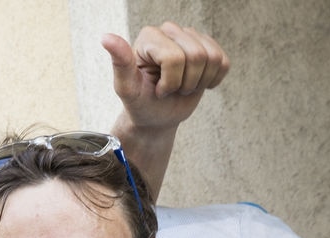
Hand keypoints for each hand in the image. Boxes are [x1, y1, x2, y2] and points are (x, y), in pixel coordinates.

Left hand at [103, 22, 229, 131]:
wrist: (156, 117)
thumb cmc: (140, 103)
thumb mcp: (127, 89)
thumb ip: (120, 63)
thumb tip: (106, 38)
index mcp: (149, 36)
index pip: (175, 58)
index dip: (170, 82)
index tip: (157, 90)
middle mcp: (169, 30)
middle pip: (196, 56)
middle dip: (185, 83)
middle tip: (170, 90)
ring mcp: (190, 36)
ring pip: (213, 57)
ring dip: (199, 82)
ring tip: (182, 87)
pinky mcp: (208, 47)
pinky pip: (224, 61)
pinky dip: (213, 80)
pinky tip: (197, 84)